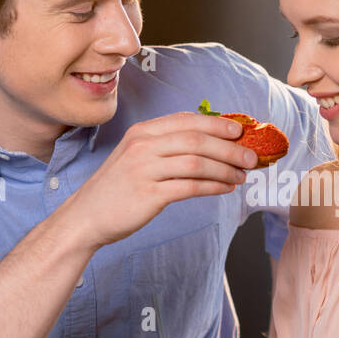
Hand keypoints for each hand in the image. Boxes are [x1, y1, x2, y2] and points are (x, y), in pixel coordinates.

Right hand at [69, 111, 260, 251]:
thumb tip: (211, 142)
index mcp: (142, 132)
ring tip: (243, 176)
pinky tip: (226, 188)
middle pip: (196, 139)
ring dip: (226, 168)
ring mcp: (144, 170)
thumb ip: (167, 145)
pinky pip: (190, 187)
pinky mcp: (148, 195)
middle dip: (230, 147)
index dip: (218, 124)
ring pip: (197, 162)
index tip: (241, 130)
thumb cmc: (118, 188)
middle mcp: (143, 146)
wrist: (86, 216)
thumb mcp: (137, 156)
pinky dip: (214, 186)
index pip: (187, 120)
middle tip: (252, 157)